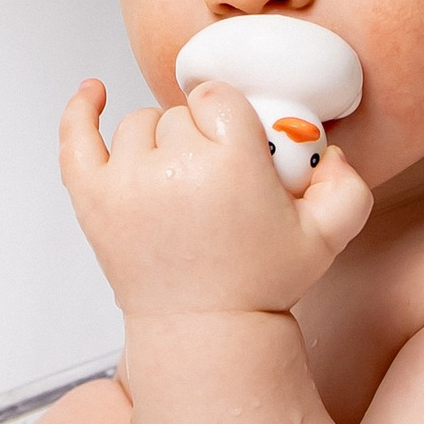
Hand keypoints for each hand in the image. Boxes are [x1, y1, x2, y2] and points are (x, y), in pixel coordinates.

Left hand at [58, 76, 372, 322]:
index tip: (237, 146)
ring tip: (176, 181)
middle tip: (213, 181)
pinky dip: (80, 110)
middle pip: (179, 115)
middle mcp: (174, 168)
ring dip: (157, 142)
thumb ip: (346, 187)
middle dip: (198, 139)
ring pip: (137, 124)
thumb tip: (329, 150)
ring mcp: (126, 182)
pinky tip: (91, 92)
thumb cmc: (260, 283)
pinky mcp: (92, 199)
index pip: (220, 99)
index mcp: (231, 165)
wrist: (204, 330)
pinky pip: (76, 136)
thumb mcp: (325, 238)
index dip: (230, 119)